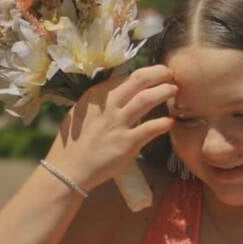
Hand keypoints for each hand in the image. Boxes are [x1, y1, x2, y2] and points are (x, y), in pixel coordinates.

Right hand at [46, 64, 176, 191]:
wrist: (68, 170)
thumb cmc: (72, 144)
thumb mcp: (80, 114)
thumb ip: (98, 103)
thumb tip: (116, 93)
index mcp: (95, 96)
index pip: (124, 78)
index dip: (142, 73)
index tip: (153, 75)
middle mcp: (108, 106)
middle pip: (138, 80)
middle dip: (158, 73)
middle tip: (169, 73)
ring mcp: (118, 124)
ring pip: (146, 99)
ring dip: (163, 91)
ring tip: (174, 89)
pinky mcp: (127, 144)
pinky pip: (150, 128)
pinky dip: (163, 123)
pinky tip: (171, 121)